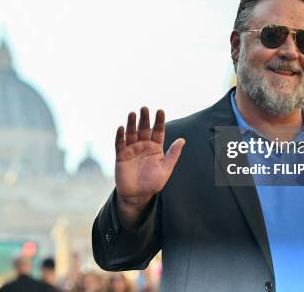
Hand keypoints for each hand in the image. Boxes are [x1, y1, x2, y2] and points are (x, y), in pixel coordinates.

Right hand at [114, 107, 184, 226]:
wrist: (137, 196)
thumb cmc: (153, 183)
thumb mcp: (166, 169)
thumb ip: (173, 155)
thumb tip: (182, 140)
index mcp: (155, 147)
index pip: (158, 131)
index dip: (159, 121)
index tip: (160, 111)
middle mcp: (143, 145)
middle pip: (144, 129)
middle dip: (144, 119)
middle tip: (145, 108)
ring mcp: (132, 149)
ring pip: (132, 133)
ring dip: (132, 123)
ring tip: (133, 113)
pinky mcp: (121, 155)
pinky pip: (120, 143)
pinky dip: (120, 136)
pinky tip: (121, 128)